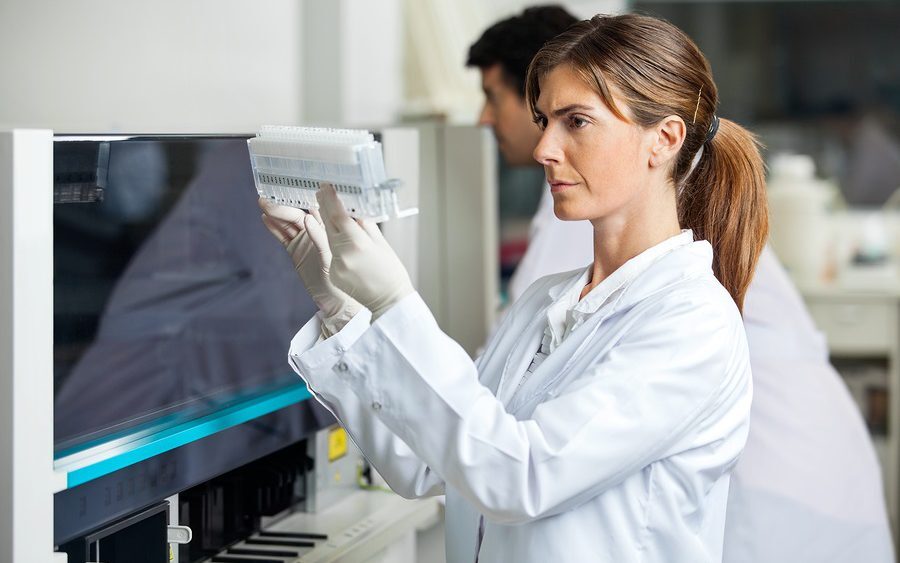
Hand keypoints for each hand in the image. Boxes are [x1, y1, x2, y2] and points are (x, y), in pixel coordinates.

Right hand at [259, 197, 361, 336]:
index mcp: (329, 228)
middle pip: (296, 215)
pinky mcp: (296, 251)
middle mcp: (316, 231)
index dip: (300, 199)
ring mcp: (305, 241)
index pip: (313, 209)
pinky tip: (265, 219)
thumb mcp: (331, 256)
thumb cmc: (343, 277)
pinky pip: (283, 237)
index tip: (289, 190)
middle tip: (267, 201)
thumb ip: (319, 237)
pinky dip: (274, 228)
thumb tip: (309, 217)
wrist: (337, 300)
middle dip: (282, 207)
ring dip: (275, 214)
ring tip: (262, 204)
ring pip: (287, 224)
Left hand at [315, 183, 413, 319]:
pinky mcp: (334, 275)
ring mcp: (337, 266)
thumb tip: (353, 210)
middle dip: (324, 208)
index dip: (330, 200)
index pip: (338, 216)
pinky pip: (332, 255)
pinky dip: (335, 246)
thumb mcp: (382, 243)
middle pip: (329, 225)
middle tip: (320, 193)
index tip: (325, 187)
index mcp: (358, 243)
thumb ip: (365, 225)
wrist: (389, 300)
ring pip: (329, 240)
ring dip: (326, 225)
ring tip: (323, 210)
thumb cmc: (391, 271)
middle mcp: (344, 254)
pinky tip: (338, 239)